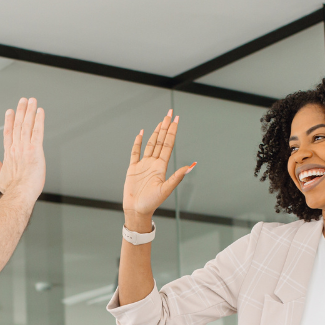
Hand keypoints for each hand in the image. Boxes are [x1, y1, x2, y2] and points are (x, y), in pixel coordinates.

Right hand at [0, 98, 45, 200]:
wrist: (19, 194)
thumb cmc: (11, 189)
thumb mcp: (0, 178)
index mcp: (8, 153)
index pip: (8, 133)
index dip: (9, 121)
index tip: (10, 111)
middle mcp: (16, 147)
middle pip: (18, 125)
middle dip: (21, 111)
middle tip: (23, 100)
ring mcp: (25, 147)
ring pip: (27, 125)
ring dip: (29, 111)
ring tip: (32, 100)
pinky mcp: (35, 150)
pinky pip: (38, 131)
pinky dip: (39, 120)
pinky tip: (40, 111)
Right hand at [123, 111, 195, 227]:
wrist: (137, 210)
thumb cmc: (152, 203)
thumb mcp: (166, 189)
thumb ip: (177, 177)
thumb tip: (192, 166)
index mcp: (162, 166)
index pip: (168, 144)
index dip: (172, 132)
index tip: (176, 120)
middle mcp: (154, 163)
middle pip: (160, 140)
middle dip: (165, 126)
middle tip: (169, 113)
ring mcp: (143, 165)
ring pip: (150, 144)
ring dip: (155, 132)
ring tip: (160, 121)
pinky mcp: (133, 169)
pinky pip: (135, 153)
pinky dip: (137, 142)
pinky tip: (140, 133)